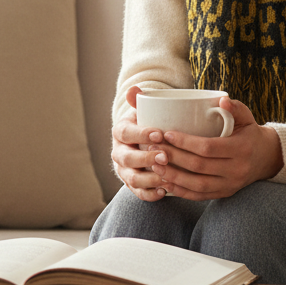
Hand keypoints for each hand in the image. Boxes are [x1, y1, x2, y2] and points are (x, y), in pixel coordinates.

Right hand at [111, 86, 171, 201]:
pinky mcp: (132, 185)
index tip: (159, 133)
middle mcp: (119, 152)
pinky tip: (164, 192)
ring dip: (149, 178)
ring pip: (132, 178)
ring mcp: (124, 170)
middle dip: (146, 158)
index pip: (126, 132)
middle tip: (166, 156)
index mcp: (120, 132)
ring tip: (166, 177)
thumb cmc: (149, 122)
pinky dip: (150, 194)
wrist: (144, 140)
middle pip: (127, 158)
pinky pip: (138, 193)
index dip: (141, 133)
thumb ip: (140, 99)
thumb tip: (134, 90)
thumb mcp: (144, 109)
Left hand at [150, 97, 283, 200]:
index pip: (208, 147)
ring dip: (173, 176)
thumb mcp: (247, 117)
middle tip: (154, 148)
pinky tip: (165, 183)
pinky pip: (199, 196)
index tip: (167, 134)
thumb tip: (221, 100)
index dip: (185, 142)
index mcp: (241, 148)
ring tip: (155, 165)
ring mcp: (230, 185)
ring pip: (197, 185)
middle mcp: (236, 170)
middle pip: (199, 167)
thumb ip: (235, 107)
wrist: (267, 158)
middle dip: (173, 157)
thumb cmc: (250, 133)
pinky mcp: (224, 194)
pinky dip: (180, 191)